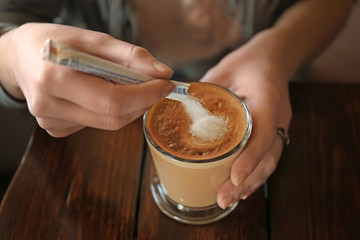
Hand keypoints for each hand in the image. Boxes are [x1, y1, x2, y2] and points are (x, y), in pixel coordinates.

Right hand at [0, 23, 173, 136]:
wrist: (20, 56)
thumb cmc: (56, 42)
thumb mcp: (93, 39)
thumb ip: (130, 56)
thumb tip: (162, 73)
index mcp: (55, 77)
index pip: (112, 100)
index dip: (146, 95)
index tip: (165, 84)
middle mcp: (49, 105)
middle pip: (113, 118)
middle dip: (141, 103)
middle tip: (152, 85)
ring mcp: (50, 121)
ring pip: (107, 123)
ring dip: (126, 106)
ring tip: (118, 84)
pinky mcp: (54, 128)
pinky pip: (94, 124)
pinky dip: (107, 111)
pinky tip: (96, 94)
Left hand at [200, 32, 292, 207]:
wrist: (272, 58)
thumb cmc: (247, 62)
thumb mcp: (223, 70)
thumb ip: (204, 92)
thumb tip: (178, 112)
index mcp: (266, 97)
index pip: (262, 131)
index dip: (249, 157)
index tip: (234, 177)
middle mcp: (277, 116)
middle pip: (268, 156)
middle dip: (246, 181)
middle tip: (224, 198)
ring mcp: (279, 126)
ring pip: (269, 161)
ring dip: (250, 183)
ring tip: (229, 200)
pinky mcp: (273, 132)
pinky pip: (267, 157)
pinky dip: (254, 175)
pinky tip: (240, 187)